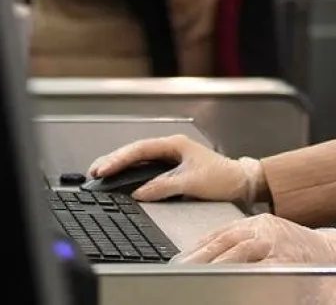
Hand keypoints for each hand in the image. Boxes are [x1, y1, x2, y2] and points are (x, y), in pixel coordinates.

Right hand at [88, 135, 264, 203]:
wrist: (242, 183)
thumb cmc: (223, 177)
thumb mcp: (192, 182)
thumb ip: (164, 186)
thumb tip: (139, 192)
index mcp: (174, 144)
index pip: (139, 149)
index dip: (119, 159)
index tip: (103, 170)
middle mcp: (171, 148)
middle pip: (135, 152)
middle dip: (113, 160)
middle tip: (94, 172)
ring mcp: (171, 158)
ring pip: (139, 159)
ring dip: (120, 166)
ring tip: (101, 173)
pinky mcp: (173, 169)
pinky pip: (146, 168)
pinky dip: (131, 172)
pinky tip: (121, 178)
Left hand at [174, 214, 335, 267]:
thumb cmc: (299, 249)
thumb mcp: (268, 235)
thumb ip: (240, 241)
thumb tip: (204, 254)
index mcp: (258, 223)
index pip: (220, 234)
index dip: (197, 249)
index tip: (179, 262)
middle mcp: (266, 230)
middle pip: (226, 244)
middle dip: (201, 259)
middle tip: (182, 272)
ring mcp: (278, 246)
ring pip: (240, 255)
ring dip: (217, 268)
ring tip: (200, 280)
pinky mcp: (289, 263)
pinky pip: (262, 272)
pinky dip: (244, 279)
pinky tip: (231, 286)